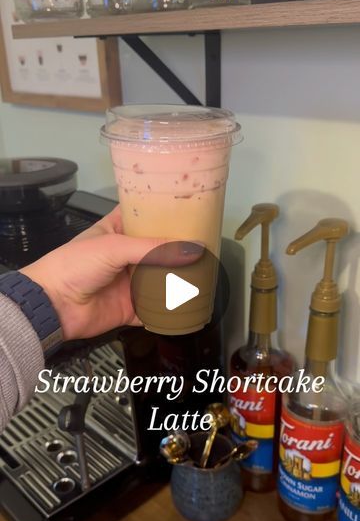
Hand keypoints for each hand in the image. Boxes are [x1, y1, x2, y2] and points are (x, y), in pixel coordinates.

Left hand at [21, 206, 201, 340]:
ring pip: (160, 281)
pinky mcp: (131, 309)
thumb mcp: (114, 247)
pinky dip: (169, 310)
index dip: (164, 214)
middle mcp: (125, 257)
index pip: (143, 218)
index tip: (189, 210)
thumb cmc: (73, 266)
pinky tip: (188, 304)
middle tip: (205, 244)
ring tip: (204, 272)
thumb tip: (191, 248)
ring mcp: (129, 284)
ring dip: (178, 280)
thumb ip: (153, 248)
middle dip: (178, 250)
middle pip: (158, 251)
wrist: (53, 305)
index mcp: (116, 232)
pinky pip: (155, 310)